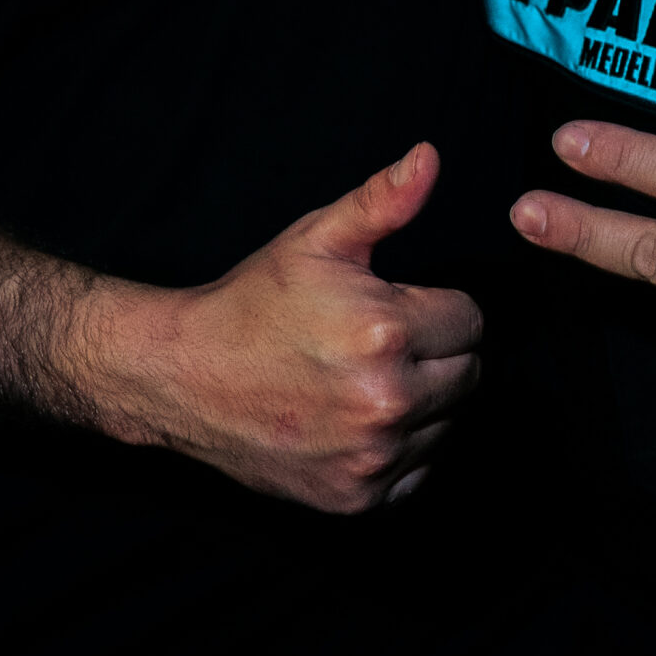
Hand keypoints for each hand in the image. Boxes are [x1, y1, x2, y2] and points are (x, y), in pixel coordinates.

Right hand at [127, 142, 481, 511]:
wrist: (184, 378)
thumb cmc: (253, 303)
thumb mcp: (316, 239)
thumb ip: (383, 201)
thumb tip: (430, 157)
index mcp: (386, 332)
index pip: (471, 321)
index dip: (436, 309)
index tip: (394, 309)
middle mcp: (386, 402)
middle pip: (469, 375)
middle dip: (435, 355)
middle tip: (377, 345)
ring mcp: (372, 457)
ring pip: (447, 425)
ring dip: (421, 404)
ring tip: (361, 380)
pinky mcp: (357, 498)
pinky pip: (418, 471)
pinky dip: (399, 451)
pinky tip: (355, 422)